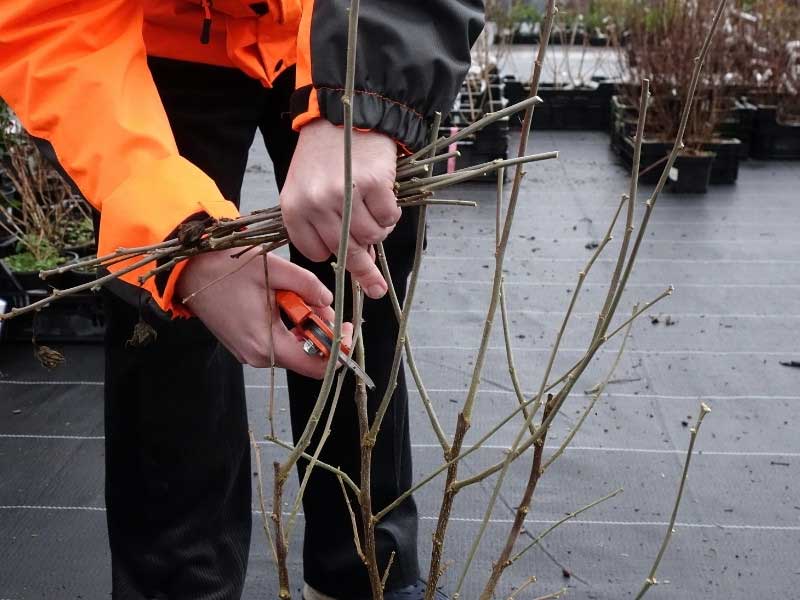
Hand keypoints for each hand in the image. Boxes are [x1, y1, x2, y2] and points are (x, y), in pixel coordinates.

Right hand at [175, 248, 351, 378]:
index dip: (339, 350)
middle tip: (322, 303)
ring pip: (293, 348)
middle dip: (321, 331)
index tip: (347, 328)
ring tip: (297, 296)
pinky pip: (278, 342)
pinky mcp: (245, 345)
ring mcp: (250, 353)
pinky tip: (282, 301)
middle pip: (306, 356)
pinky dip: (288, 326)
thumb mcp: (275, 270)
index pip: (316, 365)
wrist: (189, 271)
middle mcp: (258, 356)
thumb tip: (329, 301)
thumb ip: (308, 286)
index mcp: (267, 344)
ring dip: (304, 325)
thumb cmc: (226, 269)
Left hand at [281, 119, 399, 298]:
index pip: (317, 252)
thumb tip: (358, 265)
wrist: (346, 113)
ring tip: (376, 211)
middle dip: (364, 269)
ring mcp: (345, 193)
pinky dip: (392, 212)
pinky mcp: (372, 183)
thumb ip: (324, 225)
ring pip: (371, 236)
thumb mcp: (310, 189)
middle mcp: (316, 203)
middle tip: (378, 289)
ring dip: (380, 230)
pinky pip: (389, 217)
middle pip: (346, 251)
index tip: (343, 249)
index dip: (333, 253)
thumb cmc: (325, 156)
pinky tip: (385, 196)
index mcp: (294, 208)